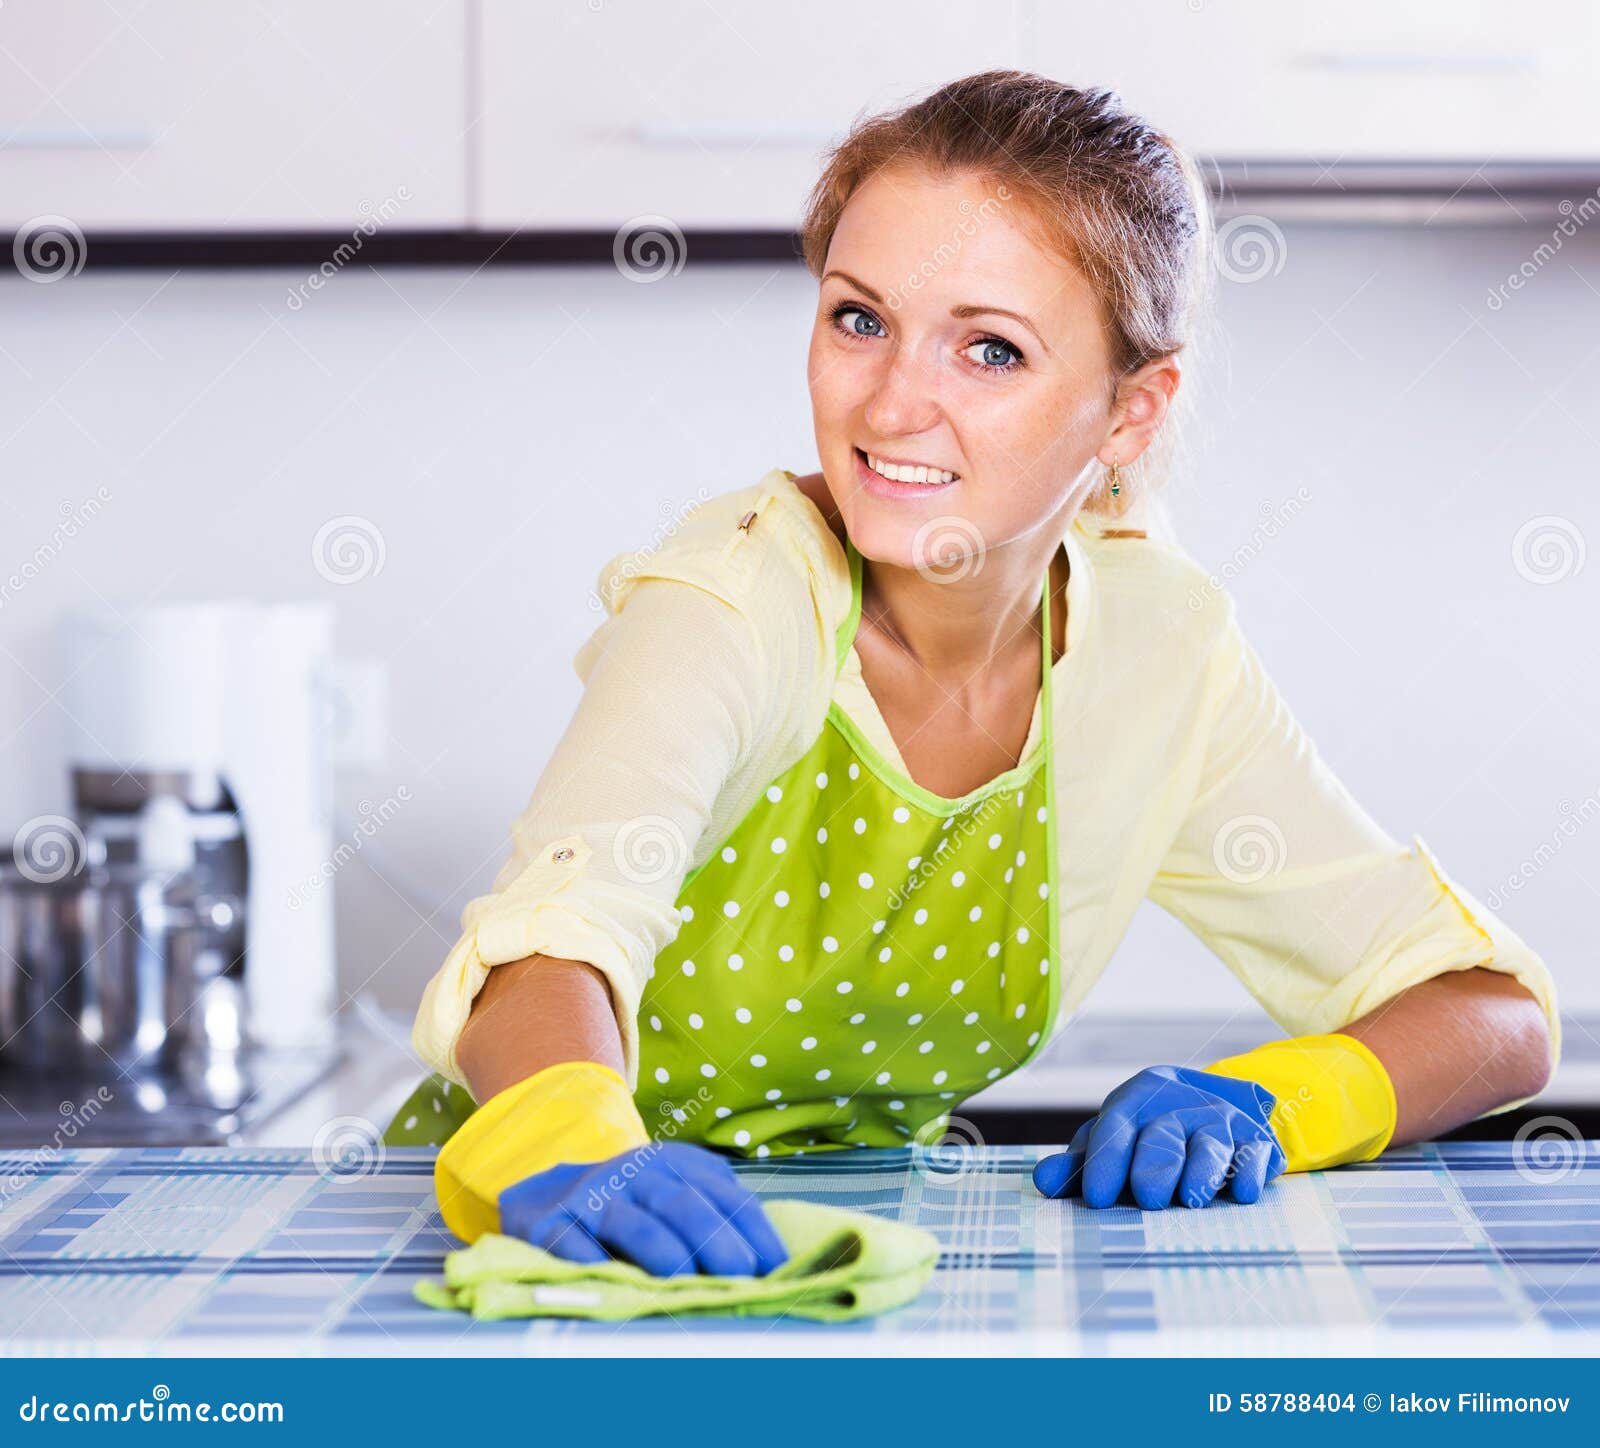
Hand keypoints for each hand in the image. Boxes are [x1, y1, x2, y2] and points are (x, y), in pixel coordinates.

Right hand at [498, 1140, 788, 1277]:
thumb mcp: (679, 1190)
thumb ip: (720, 1213)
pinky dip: (592, 1263)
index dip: (756, 1232)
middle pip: (684, 1206)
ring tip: (686, 1281)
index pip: (726, 1196)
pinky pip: (572, 1244)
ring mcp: (595, 1197)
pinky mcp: (553, 1225)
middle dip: (717, 1241)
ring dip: (663, 1253)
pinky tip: (614, 1283)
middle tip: (740, 1276)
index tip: (778, 1270)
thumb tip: (772, 1264)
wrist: (553, 1193)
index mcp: (678, 1166)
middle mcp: (638, 1175)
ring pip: (634, 1224)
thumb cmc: (636, 1203)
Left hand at [1032, 1064, 1287, 1208]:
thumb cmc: (1143, 1138)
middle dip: (1154, 1167)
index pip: (1114, 1128)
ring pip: (1210, 1143)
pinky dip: (1251, 1170)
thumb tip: (1043, 1181)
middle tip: (1148, 1198)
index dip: (1104, 1162)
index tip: (1095, 1198)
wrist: (1203, 1106)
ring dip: (1203, 1169)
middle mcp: (1177, 1108)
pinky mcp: (1253, 1139)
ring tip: (1192, 1198)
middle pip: (1163, 1137)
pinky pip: (1255, 1151)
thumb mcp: (1109, 1146)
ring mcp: (1218, 1121)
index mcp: (1135, 1104)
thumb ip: (1077, 1166)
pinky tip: (1244, 1193)